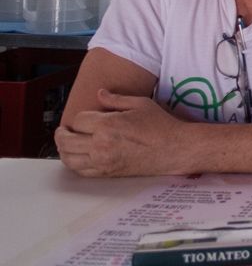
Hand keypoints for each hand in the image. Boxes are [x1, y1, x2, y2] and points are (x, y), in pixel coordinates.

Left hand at [55, 89, 186, 176]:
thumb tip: (99, 93)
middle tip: (63, 130)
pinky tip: (76, 156)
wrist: (174, 148)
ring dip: (63, 150)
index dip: (80, 117)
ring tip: (66, 143)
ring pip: (68, 158)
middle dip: (62, 134)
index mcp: (108, 125)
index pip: (78, 120)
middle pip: (66, 140)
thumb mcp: (140, 104)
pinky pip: (80, 171)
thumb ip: (116, 99)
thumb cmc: (160, 125)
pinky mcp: (107, 172)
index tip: (87, 117)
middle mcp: (100, 144)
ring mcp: (102, 161)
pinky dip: (73, 163)